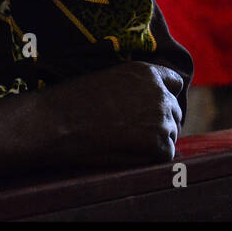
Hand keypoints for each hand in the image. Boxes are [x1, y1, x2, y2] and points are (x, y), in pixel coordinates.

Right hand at [46, 61, 183, 168]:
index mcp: (148, 72)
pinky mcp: (157, 143)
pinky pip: (166, 154)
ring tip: (127, 143)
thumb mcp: (109, 78)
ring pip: (171, 134)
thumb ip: (133, 86)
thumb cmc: (74, 100)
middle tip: (137, 133)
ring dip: (155, 141)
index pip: (175, 83)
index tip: (153, 109)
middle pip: (175, 112)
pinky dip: (151, 158)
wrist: (57, 121)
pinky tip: (128, 153)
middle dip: (161, 122)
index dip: (165, 97)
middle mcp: (160, 93)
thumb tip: (144, 102)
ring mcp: (161, 118)